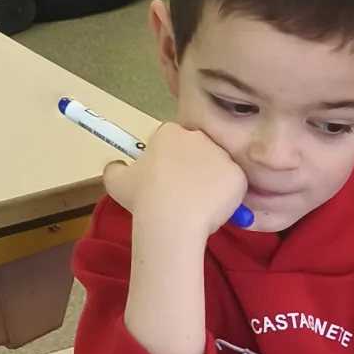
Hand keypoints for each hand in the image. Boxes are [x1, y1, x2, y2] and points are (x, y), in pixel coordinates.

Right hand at [103, 119, 246, 240]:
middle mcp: (198, 137)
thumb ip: (115, 168)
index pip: (174, 140)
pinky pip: (234, 184)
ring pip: (218, 166)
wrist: (172, 220)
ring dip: (211, 181)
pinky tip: (213, 209)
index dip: (170, 160)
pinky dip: (227, 196)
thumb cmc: (142, 198)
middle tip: (184, 192)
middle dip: (194, 167)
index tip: (167, 178)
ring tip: (199, 204)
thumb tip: (117, 166)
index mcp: (170, 132)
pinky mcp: (238, 175)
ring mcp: (221, 155)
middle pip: (199, 149)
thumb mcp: (116, 181)